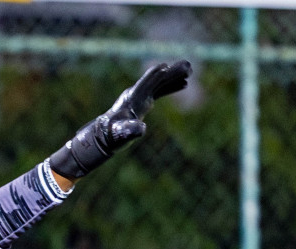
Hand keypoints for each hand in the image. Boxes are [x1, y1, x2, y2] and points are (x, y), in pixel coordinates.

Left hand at [49, 61, 191, 179]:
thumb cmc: (113, 135)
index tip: (167, 67)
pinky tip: (184, 84)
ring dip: (174, 77)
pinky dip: (171, 87)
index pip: (145, 83)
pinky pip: (160, 91)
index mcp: (132, 98)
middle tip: (188, 66)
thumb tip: (142, 129)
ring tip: (190, 71)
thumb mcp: (122, 133)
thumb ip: (131, 130)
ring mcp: (141, 97)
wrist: (105, 135)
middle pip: (156, 79)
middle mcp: (137, 94)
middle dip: (171, 72)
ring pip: (160, 83)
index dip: (155, 76)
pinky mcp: (144, 101)